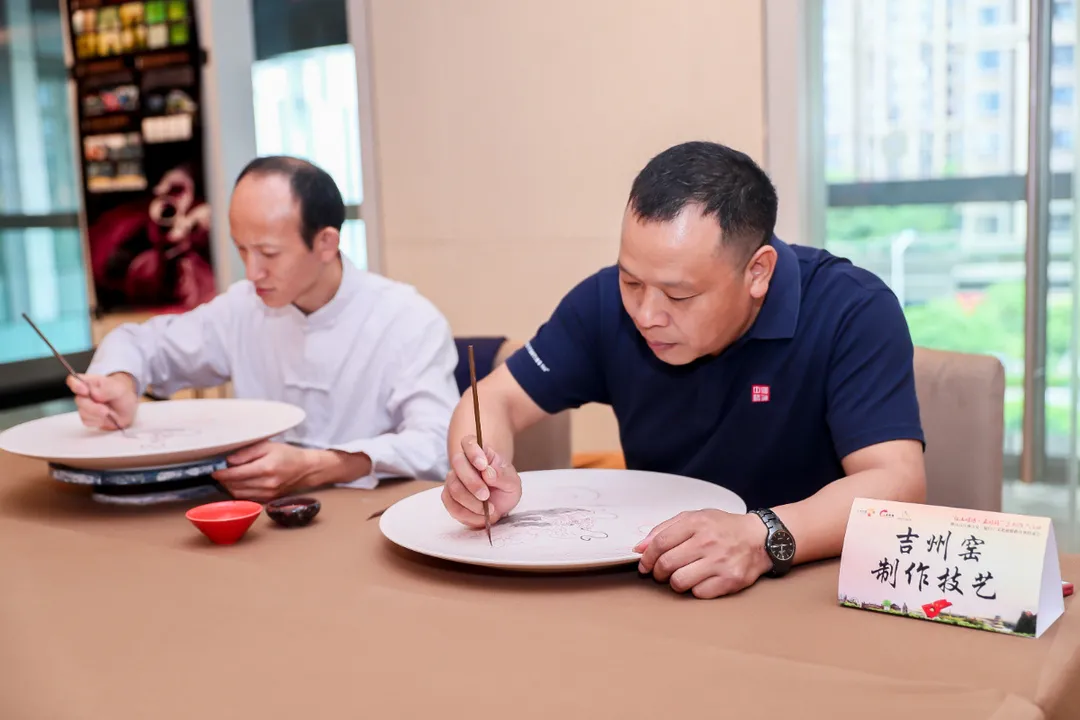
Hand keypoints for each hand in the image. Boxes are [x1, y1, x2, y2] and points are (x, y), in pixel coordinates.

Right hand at [66, 373, 137, 430]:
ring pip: (82, 413)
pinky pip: (87, 422)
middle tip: (105, 410)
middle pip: (79, 400)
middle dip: (92, 407)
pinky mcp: (88, 418)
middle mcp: (84, 394)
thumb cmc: (120, 394)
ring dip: (97, 415)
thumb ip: (107, 389)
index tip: (85, 391)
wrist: (127, 408)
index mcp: (89, 382)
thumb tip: (95, 394)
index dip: (75, 385)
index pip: (73, 380)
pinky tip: (106, 418)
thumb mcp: (118, 388)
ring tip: (108, 412)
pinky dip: (98, 421)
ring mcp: (85, 406)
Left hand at [211, 441, 317, 501]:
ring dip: (230, 487)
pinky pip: (247, 498)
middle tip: (219, 473)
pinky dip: (239, 492)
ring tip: (227, 478)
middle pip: (235, 486)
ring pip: (239, 494)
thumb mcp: (268, 446)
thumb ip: (247, 452)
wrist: (306, 469)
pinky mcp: (268, 499)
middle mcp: (266, 484)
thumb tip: (229, 461)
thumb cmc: (287, 454)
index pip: (236, 474)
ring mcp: (268, 494)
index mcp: (266, 468)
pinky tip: (239, 484)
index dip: (222, 474)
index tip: (214, 471)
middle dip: (224, 480)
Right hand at [441, 434, 520, 527]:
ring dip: (471, 502)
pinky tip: (481, 516)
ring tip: (488, 509)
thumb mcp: (512, 483)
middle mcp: (463, 463)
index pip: (469, 442)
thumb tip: (488, 473)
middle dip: (472, 482)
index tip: (483, 466)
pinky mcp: (449, 498)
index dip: (473, 452)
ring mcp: (453, 480)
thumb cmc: (506, 487)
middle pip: (458, 463)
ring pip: (453, 487)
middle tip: (486, 495)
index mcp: (480, 452)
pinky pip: (452, 506)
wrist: (501, 504)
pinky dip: (468, 514)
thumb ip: (502, 476)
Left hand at [633, 510, 773, 598]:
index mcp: (696, 523)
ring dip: (674, 583)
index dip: (647, 557)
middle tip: (660, 573)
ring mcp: (719, 562)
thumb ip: (664, 529)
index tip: (645, 564)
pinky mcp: (730, 580)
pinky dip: (694, 590)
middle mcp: (708, 542)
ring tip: (680, 577)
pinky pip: (699, 593)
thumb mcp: (694, 518)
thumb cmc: (723, 528)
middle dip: (657, 572)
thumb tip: (640, 548)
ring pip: (680, 582)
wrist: (759, 538)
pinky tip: (699, 581)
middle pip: (666, 564)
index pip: (660, 543)